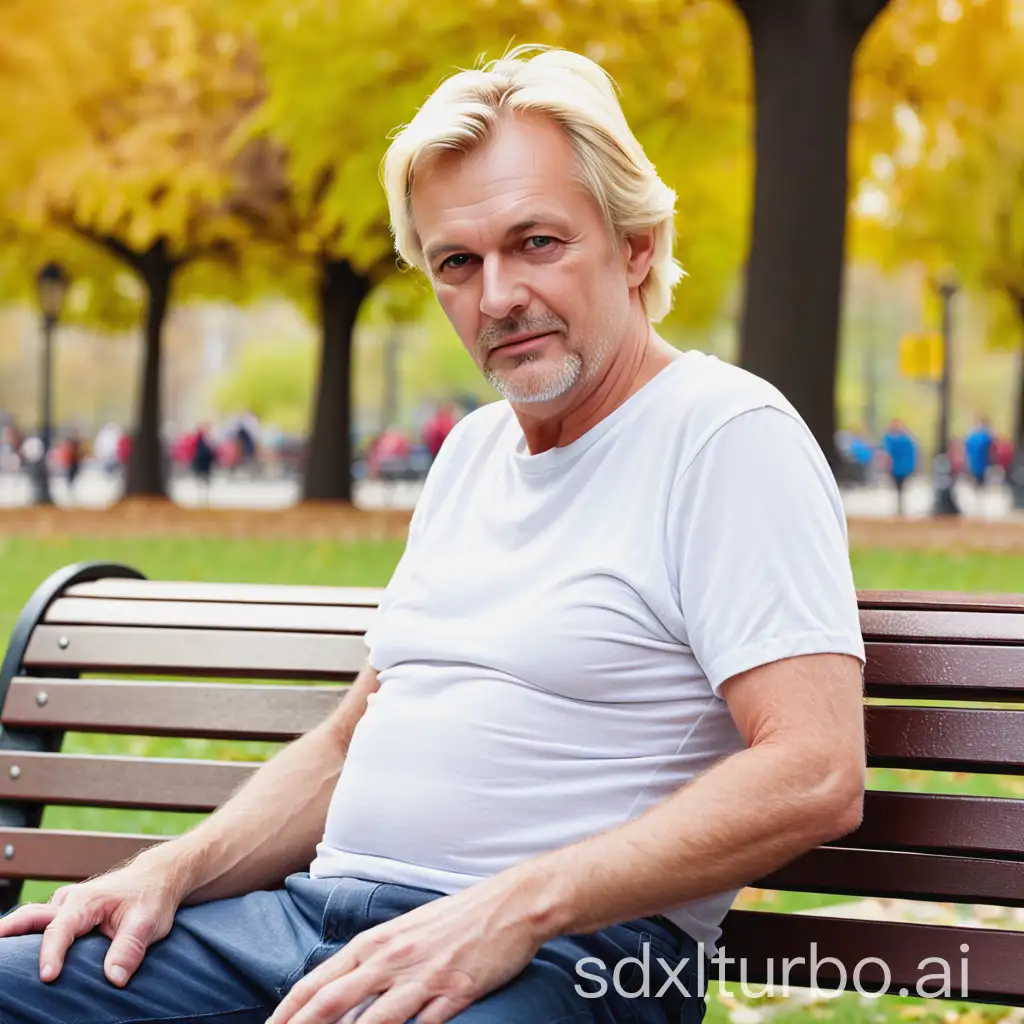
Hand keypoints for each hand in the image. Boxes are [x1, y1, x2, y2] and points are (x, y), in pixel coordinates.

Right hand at [0, 853, 187, 987]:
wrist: (158, 877)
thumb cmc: (152, 899)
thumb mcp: (148, 922)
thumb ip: (130, 948)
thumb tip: (114, 979)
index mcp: (87, 901)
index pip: (61, 930)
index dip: (51, 955)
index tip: (47, 978)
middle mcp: (70, 901)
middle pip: (30, 917)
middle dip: (9, 932)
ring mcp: (65, 907)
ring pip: (32, 921)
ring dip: (14, 936)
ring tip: (4, 960)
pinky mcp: (66, 915)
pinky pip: (40, 927)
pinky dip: (26, 938)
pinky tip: (18, 958)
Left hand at [267, 873, 549, 1023]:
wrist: (510, 903)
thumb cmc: (457, 918)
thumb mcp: (406, 930)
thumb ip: (373, 958)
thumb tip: (341, 988)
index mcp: (377, 942)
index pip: (317, 982)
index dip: (287, 1013)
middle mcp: (392, 958)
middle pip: (331, 1004)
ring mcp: (422, 977)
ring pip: (370, 1022)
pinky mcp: (454, 994)